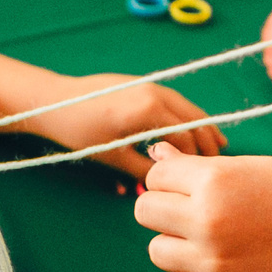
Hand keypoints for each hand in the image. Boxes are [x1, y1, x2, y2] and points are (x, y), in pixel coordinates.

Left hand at [29, 75, 227, 181]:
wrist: (53, 101)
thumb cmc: (80, 130)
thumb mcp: (113, 155)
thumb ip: (143, 169)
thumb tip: (164, 186)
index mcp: (150, 109)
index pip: (187, 138)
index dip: (197, 160)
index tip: (203, 178)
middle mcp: (156, 92)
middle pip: (195, 119)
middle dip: (209, 142)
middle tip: (217, 165)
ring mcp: (150, 85)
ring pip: (188, 107)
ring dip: (203, 127)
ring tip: (218, 146)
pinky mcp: (143, 84)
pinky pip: (175, 101)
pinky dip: (187, 116)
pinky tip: (194, 128)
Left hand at [133, 144, 271, 271]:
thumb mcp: (254, 168)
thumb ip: (199, 169)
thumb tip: (154, 157)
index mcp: (215, 182)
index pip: (155, 176)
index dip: (171, 179)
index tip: (191, 184)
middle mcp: (208, 222)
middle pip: (146, 213)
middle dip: (165, 209)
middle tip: (195, 212)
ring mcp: (214, 263)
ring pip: (158, 252)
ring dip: (178, 244)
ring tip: (217, 239)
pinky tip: (231, 264)